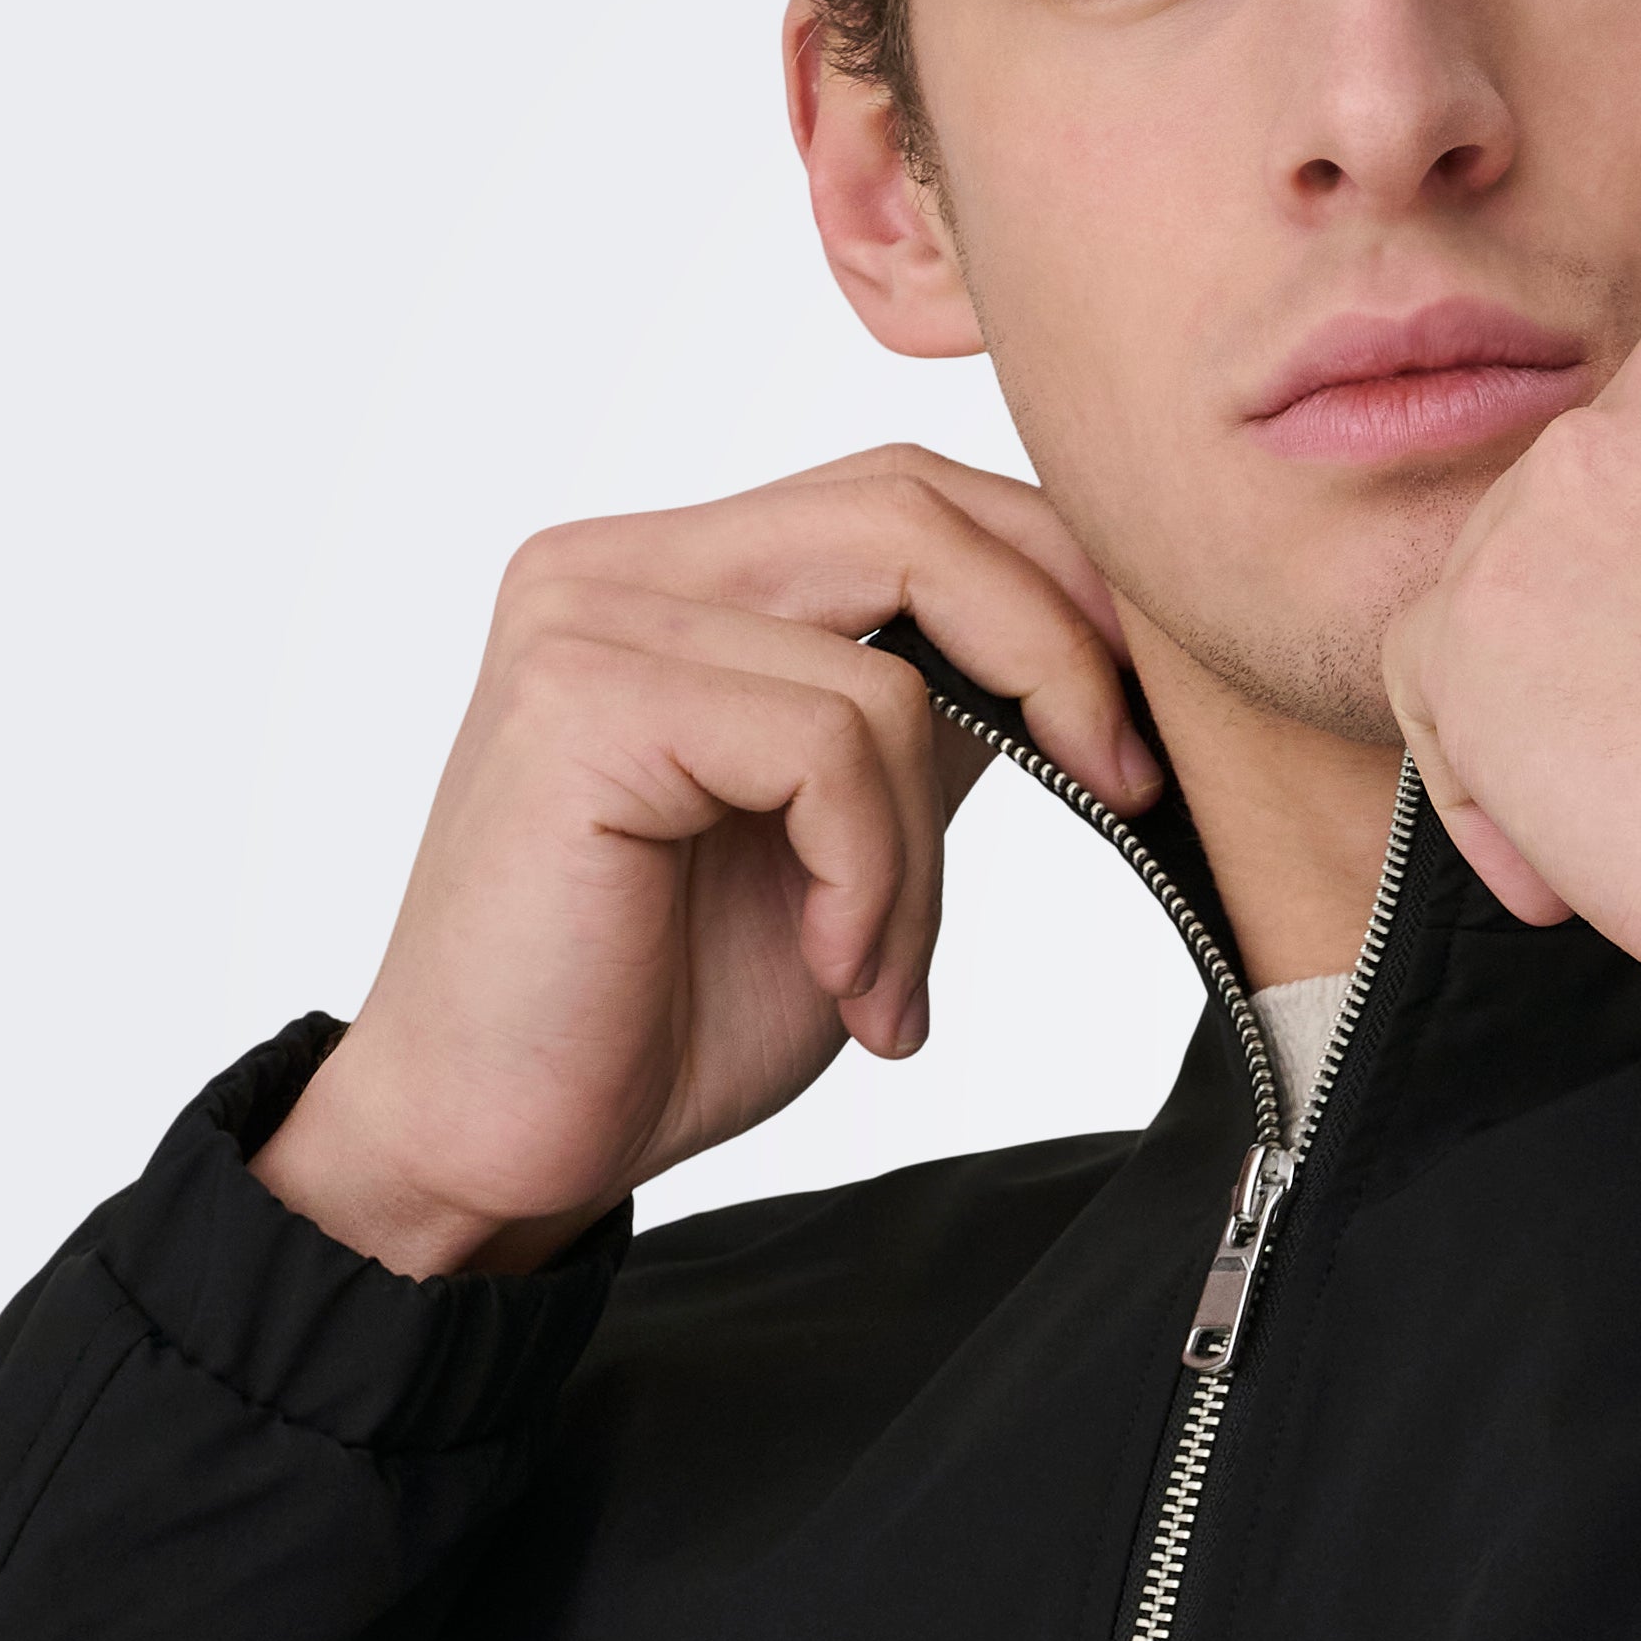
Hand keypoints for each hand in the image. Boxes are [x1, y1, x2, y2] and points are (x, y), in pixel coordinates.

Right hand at [251, 446, 1156, 1277]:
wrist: (495, 1147)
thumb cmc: (655, 1012)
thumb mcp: (844, 839)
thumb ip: (924, 724)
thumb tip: (1083, 645)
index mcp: (680, 578)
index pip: (907, 494)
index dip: (1058, 583)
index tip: (1145, 725)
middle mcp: (620, 566)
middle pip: (913, 512)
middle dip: (1060, 650)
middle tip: (1128, 785)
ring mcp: (589, 618)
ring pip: (888, 667)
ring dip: (926, 852)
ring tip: (883, 974)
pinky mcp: (582, 699)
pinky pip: (829, 746)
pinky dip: (872, 875)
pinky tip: (833, 969)